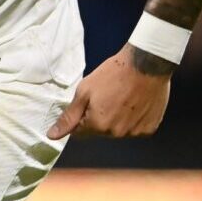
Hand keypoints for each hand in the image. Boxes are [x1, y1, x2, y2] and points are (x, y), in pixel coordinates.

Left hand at [48, 49, 173, 139]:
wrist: (146, 64)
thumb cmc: (113, 73)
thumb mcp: (85, 91)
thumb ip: (69, 117)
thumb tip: (52, 136)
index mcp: (97, 126)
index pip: (80, 133)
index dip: (82, 116)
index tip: (90, 101)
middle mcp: (116, 134)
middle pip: (100, 132)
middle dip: (100, 117)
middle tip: (108, 95)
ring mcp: (134, 133)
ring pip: (118, 131)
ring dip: (118, 119)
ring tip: (124, 97)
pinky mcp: (149, 129)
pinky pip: (135, 129)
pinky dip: (134, 119)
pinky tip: (136, 102)